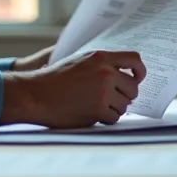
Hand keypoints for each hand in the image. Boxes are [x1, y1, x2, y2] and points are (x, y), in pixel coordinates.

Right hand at [0, 50, 146, 127]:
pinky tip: (91, 114)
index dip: (140, 71)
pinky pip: (114, 118)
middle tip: (110, 98)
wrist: (36, 95)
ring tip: (95, 105)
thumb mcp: (80, 61)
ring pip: (125, 105)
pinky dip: (105, 119)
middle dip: (125, 95)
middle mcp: (105, 72)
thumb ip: (102, 64)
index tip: (137, 78)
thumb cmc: (55, 79)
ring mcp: (103, 92)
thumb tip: (125, 74)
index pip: (134, 59)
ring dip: (114, 108)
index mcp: (101, 57)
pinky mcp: (98, 110)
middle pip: (133, 88)